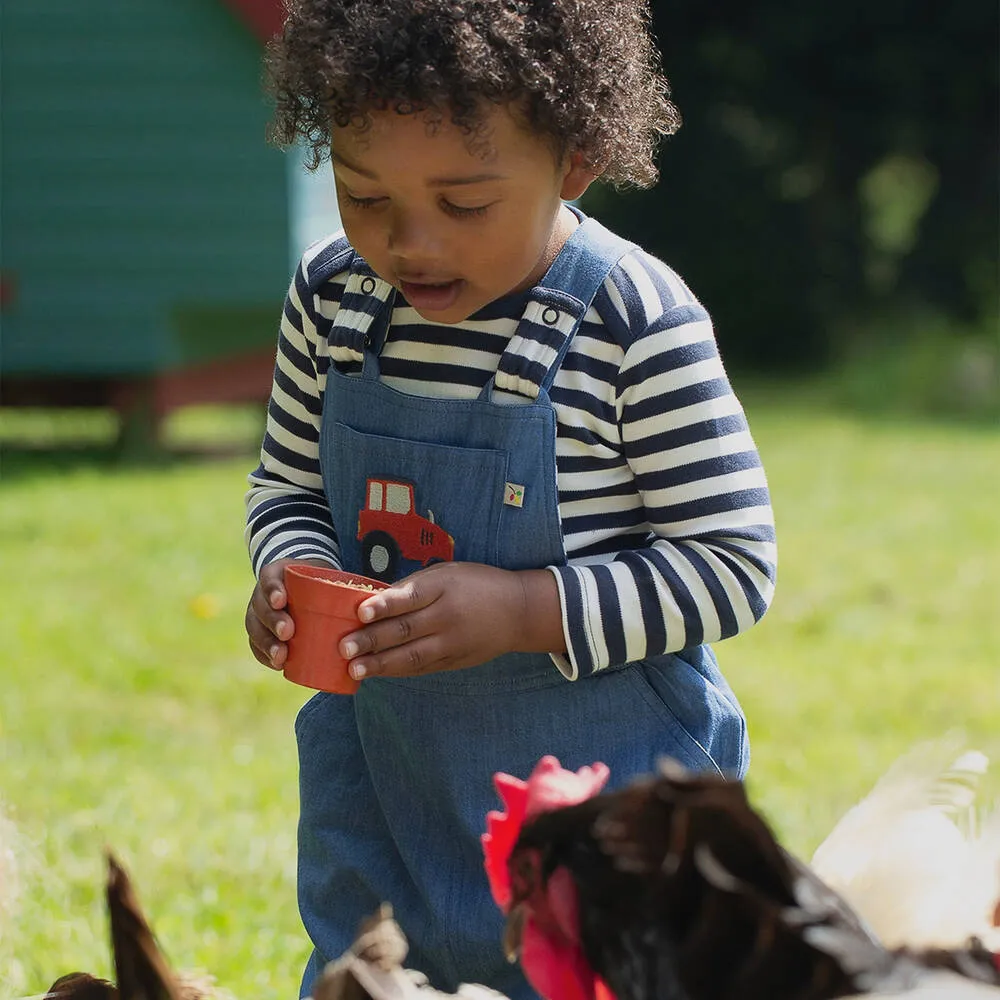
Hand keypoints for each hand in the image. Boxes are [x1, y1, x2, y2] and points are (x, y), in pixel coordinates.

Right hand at [245, 558, 334, 669]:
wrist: (307, 586)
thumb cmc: (322, 582)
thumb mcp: (327, 574)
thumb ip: (342, 585)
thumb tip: (373, 605)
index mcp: (278, 574)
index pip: (269, 579)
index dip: (272, 590)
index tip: (282, 601)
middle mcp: (264, 594)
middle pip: (261, 606)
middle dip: (273, 620)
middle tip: (288, 632)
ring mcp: (260, 613)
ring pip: (255, 628)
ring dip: (267, 643)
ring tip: (281, 657)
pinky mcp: (261, 631)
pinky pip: (256, 645)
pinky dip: (265, 655)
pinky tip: (277, 665)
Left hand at [339, 562, 565, 679]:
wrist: (519, 611)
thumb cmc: (475, 584)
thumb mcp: (447, 573)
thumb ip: (414, 587)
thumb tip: (374, 601)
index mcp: (444, 587)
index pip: (410, 597)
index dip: (385, 605)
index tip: (360, 612)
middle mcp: (447, 616)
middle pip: (406, 629)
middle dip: (372, 640)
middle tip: (344, 648)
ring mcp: (452, 642)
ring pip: (412, 655)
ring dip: (381, 664)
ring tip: (355, 669)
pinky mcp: (455, 661)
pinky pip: (422, 667)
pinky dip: (399, 670)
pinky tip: (378, 672)